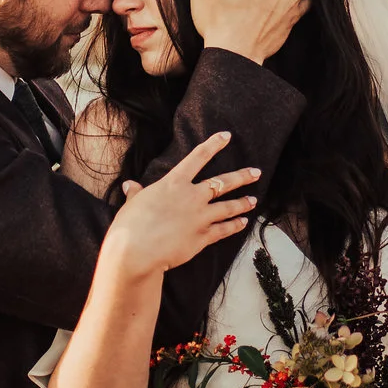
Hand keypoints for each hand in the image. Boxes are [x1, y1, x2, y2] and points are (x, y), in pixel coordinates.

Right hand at [106, 131, 260, 279]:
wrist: (138, 251)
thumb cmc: (130, 225)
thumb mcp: (133, 204)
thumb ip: (137, 193)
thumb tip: (131, 186)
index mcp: (174, 183)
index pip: (198, 157)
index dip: (213, 145)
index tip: (226, 136)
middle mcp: (192, 196)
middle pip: (223, 182)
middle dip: (242, 176)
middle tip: (256, 172)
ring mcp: (201, 217)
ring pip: (229, 207)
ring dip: (243, 203)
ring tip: (253, 200)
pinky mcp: (204, 237)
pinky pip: (224, 229)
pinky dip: (235, 226)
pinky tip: (243, 223)